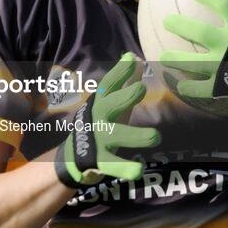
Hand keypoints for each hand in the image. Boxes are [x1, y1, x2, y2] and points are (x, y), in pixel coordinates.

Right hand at [55, 53, 159, 187]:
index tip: (132, 59)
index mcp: (101, 102)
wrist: (72, 157)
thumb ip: (125, 81)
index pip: (109, 84)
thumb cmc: (100, 123)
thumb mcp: (112, 102)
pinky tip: (139, 169)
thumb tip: (136, 57)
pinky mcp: (100, 161)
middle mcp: (98, 118)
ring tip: (155, 136)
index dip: (120, 72)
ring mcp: (98, 140)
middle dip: (124, 96)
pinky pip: (114, 165)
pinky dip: (125, 168)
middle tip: (141, 88)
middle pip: (109, 105)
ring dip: (135, 135)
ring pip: (116, 136)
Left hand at [159, 0, 227, 115]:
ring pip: (191, 61)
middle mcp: (227, 45)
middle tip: (166, 21)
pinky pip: (200, 87)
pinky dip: (188, 87)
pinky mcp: (222, 86)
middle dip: (178, 25)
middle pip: (196, 31)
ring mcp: (222, 66)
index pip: (219, 4)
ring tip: (162, 55)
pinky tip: (179, 85)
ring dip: (174, 58)